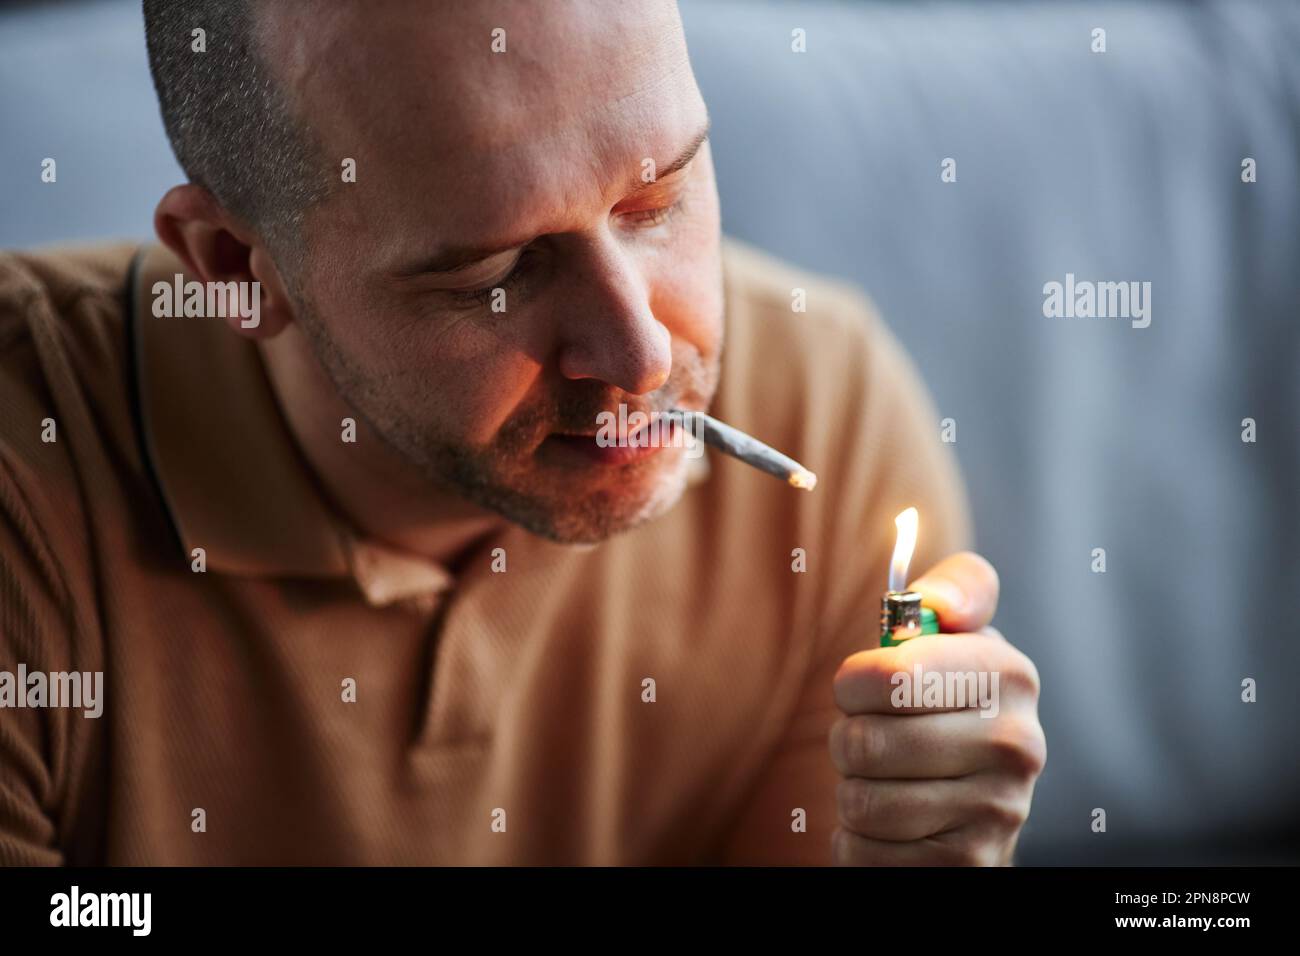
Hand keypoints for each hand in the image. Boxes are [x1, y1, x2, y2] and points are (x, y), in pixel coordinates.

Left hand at [828, 551, 1045, 864]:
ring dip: (853, 792)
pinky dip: (858, 842)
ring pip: (860, 801)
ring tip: (885, 782)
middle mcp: (1018, 744)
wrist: (977, 805)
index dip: (854, 683)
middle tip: (871, 739)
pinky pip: (863, 852)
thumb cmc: (944, 703)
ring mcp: (1001, 812)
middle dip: (847, 741)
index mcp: (1009, 674)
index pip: (890, 676)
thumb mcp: (955, 638)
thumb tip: (939, 605)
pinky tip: (891, 828)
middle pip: (864, 743)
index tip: (863, 687)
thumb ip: (953, 592)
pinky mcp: (970, 866)